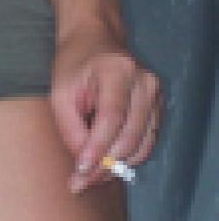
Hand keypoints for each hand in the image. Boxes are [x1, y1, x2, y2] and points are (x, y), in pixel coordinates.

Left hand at [50, 19, 161, 194]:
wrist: (94, 38)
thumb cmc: (73, 63)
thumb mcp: (60, 91)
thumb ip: (70, 128)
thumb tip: (84, 166)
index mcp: (117, 69)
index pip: (112, 116)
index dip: (97, 147)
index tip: (80, 171)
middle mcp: (144, 82)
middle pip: (129, 136)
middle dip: (104, 165)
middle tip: (80, 182)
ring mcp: (156, 94)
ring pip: (141, 146)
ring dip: (115, 166)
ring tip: (90, 175)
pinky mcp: (159, 107)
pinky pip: (146, 143)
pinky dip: (126, 158)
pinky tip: (106, 160)